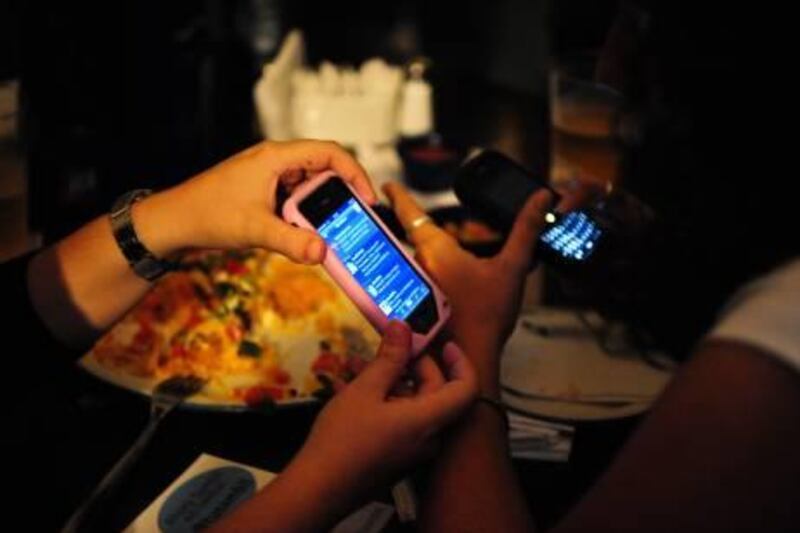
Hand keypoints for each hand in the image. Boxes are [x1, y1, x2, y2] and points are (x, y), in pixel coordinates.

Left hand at [138, 140, 375, 263]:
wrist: (173, 221)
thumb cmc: (208, 214)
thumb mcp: (255, 229)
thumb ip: (291, 242)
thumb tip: (323, 253)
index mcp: (276, 157)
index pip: (329, 152)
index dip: (354, 172)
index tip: (367, 197)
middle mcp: (275, 161)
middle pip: (323, 170)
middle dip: (342, 194)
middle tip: (355, 220)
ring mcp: (269, 176)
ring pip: (310, 187)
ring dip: (323, 208)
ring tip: (334, 231)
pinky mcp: (264, 192)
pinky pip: (295, 199)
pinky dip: (306, 215)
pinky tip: (308, 235)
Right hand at [289, 322, 476, 505]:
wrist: (317, 490)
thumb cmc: (343, 439)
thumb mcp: (366, 389)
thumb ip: (389, 357)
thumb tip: (403, 327)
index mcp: (429, 420)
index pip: (466, 388)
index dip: (460, 362)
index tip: (444, 343)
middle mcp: (428, 437)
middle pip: (435, 392)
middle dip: (411, 364)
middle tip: (388, 345)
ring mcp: (411, 449)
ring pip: (411, 404)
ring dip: (388, 380)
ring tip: (356, 364)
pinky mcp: (394, 456)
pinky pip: (398, 420)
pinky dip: (381, 400)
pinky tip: (348, 388)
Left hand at [383, 183, 551, 391]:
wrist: (472, 359)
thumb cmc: (488, 317)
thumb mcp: (512, 267)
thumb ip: (527, 230)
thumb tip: (542, 198)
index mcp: (436, 250)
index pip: (410, 212)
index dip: (399, 195)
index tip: (388, 185)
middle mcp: (417, 265)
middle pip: (411, 238)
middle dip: (415, 229)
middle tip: (413, 216)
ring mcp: (412, 287)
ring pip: (413, 261)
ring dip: (420, 256)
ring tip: (436, 258)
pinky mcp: (413, 306)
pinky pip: (413, 282)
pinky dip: (421, 278)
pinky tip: (437, 285)